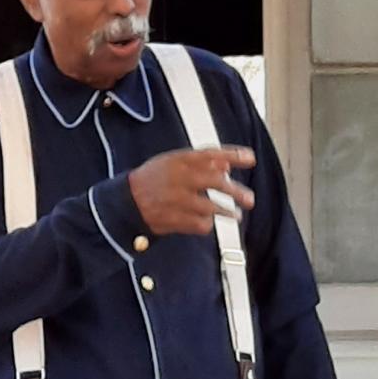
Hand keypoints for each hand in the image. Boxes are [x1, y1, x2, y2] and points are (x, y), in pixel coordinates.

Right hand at [128, 146, 255, 236]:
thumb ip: (199, 163)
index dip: (233, 155)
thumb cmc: (153, 179)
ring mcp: (177, 200)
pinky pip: (200, 224)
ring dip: (226, 212)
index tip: (251, 158)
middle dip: (236, 192)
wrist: (127, 202)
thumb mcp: (172, 162)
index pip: (211, 154)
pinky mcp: (174, 220)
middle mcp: (180, 178)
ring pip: (211, 207)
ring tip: (236, 215)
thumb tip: (226, 167)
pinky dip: (207, 224)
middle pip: (215, 182)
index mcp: (179, 160)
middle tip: (249, 200)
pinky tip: (207, 222)